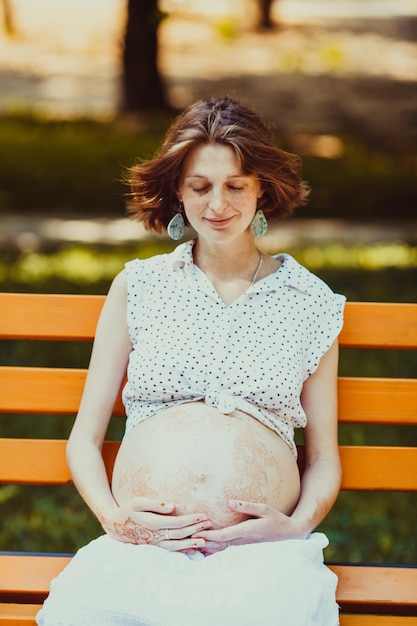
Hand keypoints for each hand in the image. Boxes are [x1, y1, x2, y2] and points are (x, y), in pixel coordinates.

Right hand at [97, 497, 211, 551]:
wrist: (114, 525)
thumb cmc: (127, 510)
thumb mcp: (138, 502)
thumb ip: (155, 504)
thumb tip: (172, 506)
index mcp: (152, 523)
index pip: (176, 522)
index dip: (190, 520)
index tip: (203, 515)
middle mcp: (154, 536)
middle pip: (179, 534)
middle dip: (195, 529)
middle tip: (209, 524)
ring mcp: (154, 543)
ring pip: (176, 545)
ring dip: (191, 543)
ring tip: (205, 541)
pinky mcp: (154, 547)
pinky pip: (170, 551)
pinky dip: (182, 552)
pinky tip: (192, 552)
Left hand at [192, 499, 307, 554]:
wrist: (288, 534)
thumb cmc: (276, 519)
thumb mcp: (264, 509)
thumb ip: (247, 506)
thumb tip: (230, 502)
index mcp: (247, 531)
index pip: (224, 535)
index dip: (209, 535)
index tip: (196, 533)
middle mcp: (243, 541)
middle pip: (219, 545)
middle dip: (203, 542)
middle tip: (187, 539)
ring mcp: (243, 546)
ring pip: (221, 549)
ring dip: (207, 547)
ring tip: (191, 544)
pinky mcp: (244, 546)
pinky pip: (226, 549)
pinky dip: (215, 550)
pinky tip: (204, 549)